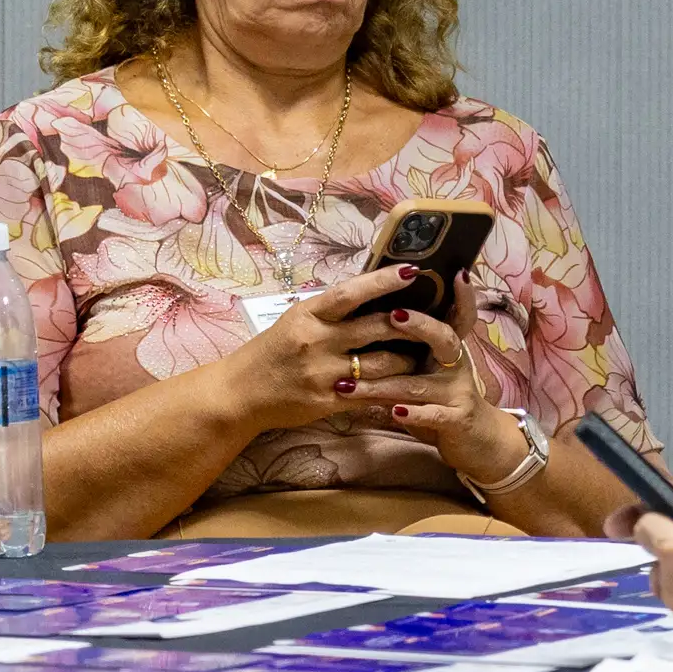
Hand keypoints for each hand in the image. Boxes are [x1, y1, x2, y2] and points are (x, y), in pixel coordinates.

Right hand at [214, 263, 428, 433]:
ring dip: (406, 359)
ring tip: (420, 354)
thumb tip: (368, 292)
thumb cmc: (270, 352)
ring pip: (382, 364)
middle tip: (431, 319)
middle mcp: (317, 340)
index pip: (351, 292)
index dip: (383, 281)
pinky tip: (406, 387)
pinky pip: (370, 394)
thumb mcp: (295, 321)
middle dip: (408, 323)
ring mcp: (323, 373)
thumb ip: (329, 310)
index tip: (411, 270)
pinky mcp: (327, 401)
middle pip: (375, 327)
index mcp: (308, 314)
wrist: (240, 393)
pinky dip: (391, 390)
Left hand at [362, 306, 527, 483]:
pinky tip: (394, 412)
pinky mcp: (456, 419)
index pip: (459, 315)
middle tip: (392, 315)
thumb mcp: (430, 370)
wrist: (478, 441)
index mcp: (449, 349)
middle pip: (443, 338)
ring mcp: (458, 392)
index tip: (457, 273)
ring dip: (382, 384)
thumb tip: (374, 316)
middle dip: (419, 325)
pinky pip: (432, 414)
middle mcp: (457, 365)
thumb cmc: (442, 399)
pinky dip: (412, 413)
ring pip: (419, 384)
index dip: (462, 296)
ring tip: (349, 384)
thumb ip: (410, 349)